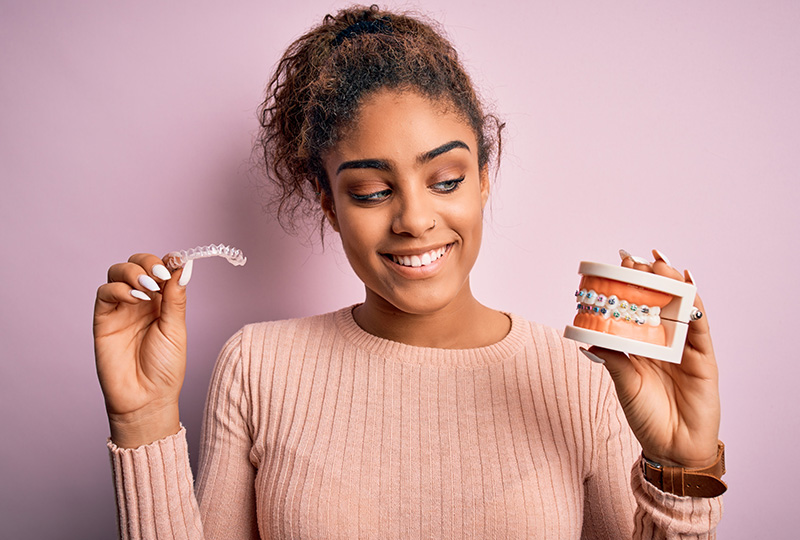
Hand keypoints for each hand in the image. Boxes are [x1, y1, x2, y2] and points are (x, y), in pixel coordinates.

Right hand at [93, 253, 192, 447]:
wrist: (146, 398)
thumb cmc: (165, 368)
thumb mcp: (176, 329)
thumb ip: (176, 298)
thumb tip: (184, 265)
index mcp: (162, 301)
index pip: (160, 268)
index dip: (166, 261)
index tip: (176, 260)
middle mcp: (140, 301)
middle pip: (137, 264)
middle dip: (147, 263)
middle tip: (159, 277)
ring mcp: (120, 308)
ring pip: (118, 272)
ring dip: (133, 273)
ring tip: (147, 288)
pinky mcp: (103, 319)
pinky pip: (105, 293)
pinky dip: (119, 289)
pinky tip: (134, 299)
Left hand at [586, 249, 719, 468]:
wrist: (671, 448)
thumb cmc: (646, 417)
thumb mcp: (624, 384)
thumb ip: (613, 358)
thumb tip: (590, 335)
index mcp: (642, 344)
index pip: (636, 307)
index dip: (629, 285)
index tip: (616, 264)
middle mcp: (664, 341)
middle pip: (659, 301)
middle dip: (648, 278)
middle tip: (634, 260)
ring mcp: (685, 347)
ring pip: (680, 307)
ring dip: (671, 283)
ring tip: (658, 266)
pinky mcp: (703, 357)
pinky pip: (701, 326)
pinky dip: (696, 304)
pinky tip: (689, 284)